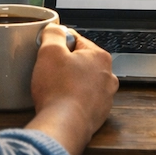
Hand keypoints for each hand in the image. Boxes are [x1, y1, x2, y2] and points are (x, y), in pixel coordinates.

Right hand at [25, 24, 117, 154]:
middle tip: (48, 72)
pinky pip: (82, 100)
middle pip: (80, 62)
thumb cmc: (58, 90)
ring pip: (82, 82)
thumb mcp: (50, 52)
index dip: (57, 46)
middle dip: (64, 66)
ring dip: (68, 83)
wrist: (64, 125)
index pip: (75, 41)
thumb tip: (55, 28)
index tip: (47, 54)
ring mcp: (105, 97)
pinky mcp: (98, 115)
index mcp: (100, 57)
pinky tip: (60, 103)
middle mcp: (108, 76)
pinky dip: (71, 101)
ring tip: (53, 90)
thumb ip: (53, 34)